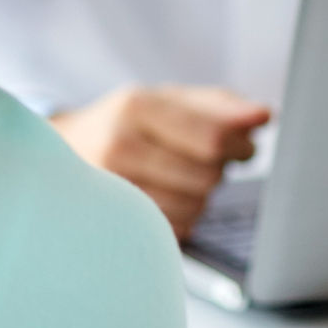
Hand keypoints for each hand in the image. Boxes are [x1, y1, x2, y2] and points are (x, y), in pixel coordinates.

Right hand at [50, 85, 271, 238]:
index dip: (241, 145)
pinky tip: (163, 196)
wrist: (63, 147)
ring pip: (197, 207)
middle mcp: (119, 145)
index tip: (244, 144)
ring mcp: (114, 187)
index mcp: (135, 106)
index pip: (212, 138)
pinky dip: (183, 215)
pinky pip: (180, 229)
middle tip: (202, 158)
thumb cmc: (128, 122)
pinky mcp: (117, 220)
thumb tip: (263, 115)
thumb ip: (220, 105)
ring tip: (176, 175)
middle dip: (218, 169)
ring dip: (200, 195)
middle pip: (208, 176)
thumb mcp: (168, 99)